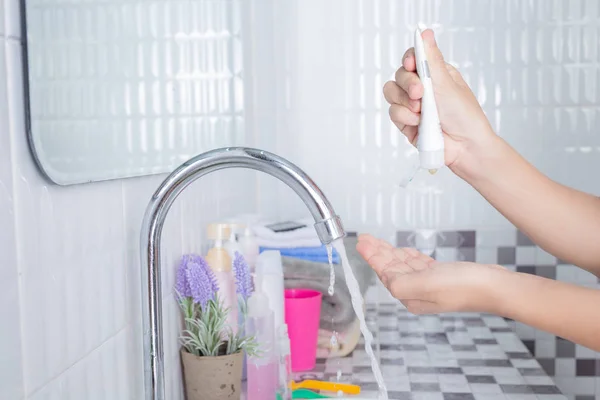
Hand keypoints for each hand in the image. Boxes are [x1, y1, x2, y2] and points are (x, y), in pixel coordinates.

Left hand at [356, 234, 507, 314]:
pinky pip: (418, 265)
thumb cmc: (463, 285)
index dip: (372, 257)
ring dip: (390, 252)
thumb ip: (401, 282)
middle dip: (377, 252)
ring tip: (377, 241)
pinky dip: (409, 256)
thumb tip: (385, 278)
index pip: (385, 274)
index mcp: (410, 296)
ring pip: (404, 265)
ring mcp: (430, 284)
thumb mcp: (425, 284)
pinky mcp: (442, 276)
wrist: (495, 286)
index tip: (361, 242)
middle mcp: (418, 292)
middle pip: (391, 269)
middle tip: (364, 237)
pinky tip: (402, 251)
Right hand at [384, 29, 496, 174]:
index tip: (412, 64)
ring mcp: (412, 105)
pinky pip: (393, 112)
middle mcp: (422, 88)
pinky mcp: (405, 122)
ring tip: (421, 111)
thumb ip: (432, 59)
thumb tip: (426, 33)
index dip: (409, 60)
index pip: (414, 58)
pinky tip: (418, 122)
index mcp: (435, 75)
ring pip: (391, 93)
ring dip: (405, 101)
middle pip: (399, 75)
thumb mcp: (447, 83)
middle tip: (420, 92)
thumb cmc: (464, 116)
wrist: (464, 147)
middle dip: (408, 83)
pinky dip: (405, 117)